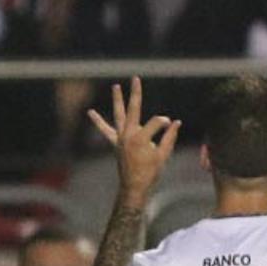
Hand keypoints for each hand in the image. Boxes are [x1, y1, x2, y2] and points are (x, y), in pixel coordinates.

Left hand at [87, 77, 181, 205]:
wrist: (134, 186)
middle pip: (132, 109)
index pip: (156, 122)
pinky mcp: (115, 142)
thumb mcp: (164, 155)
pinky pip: (105, 130)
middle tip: (135, 78)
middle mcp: (128, 135)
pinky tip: (90, 112)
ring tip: (115, 86)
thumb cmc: (150, 172)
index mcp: (141, 139)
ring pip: (118, 115)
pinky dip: (98, 121)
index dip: (164, 123)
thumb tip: (176, 122)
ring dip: (117, 100)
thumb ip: (169, 137)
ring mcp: (120, 138)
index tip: (170, 125)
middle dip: (135, 93)